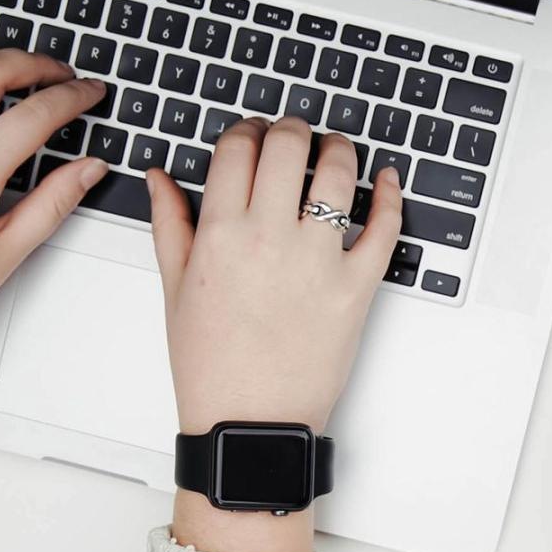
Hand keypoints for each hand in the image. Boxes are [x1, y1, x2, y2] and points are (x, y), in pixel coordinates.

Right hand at [149, 117, 402, 436]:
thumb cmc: (211, 364)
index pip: (237, 148)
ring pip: (338, 174)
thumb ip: (170, 223)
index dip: (247, 130)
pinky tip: (388, 180)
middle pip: (288, 146)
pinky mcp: (357, 287)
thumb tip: (160, 176)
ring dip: (339, 149)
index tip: (253, 134)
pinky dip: (391, 195)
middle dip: (292, 128)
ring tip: (335, 151)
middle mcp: (269, 238)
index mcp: (220, 234)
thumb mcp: (175, 290)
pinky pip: (384, 227)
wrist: (250, 422)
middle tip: (294, 134)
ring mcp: (317, 261)